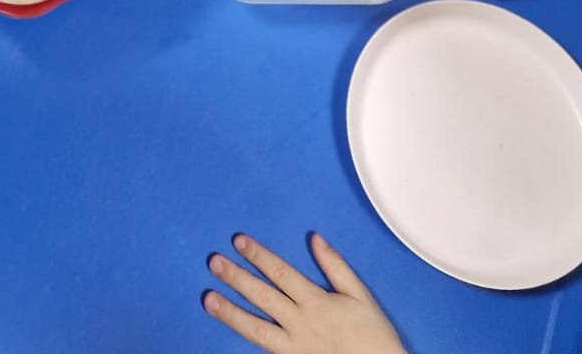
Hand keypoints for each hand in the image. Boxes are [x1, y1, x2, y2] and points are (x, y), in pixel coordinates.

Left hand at [205, 233, 404, 353]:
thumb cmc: (373, 335)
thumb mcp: (360, 295)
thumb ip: (336, 266)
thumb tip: (315, 239)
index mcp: (316, 301)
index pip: (280, 273)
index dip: (258, 255)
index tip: (239, 241)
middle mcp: (300, 323)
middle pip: (263, 296)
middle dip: (236, 277)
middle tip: (214, 262)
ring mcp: (293, 347)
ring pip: (256, 328)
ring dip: (230, 312)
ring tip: (208, 299)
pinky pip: (264, 351)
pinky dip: (245, 341)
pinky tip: (230, 331)